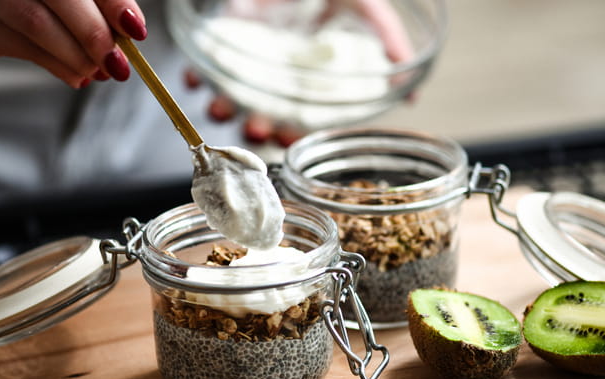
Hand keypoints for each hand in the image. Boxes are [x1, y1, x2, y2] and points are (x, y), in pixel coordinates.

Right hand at [0, 0, 147, 87]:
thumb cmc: (13, 0)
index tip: (135, 29)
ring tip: (96, 72)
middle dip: (96, 34)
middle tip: (118, 62)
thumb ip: (91, 7)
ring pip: (38, 23)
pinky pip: (23, 49)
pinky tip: (76, 76)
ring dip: (78, 56)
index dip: (114, 2)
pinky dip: (59, 67)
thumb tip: (128, 34)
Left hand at [187, 0, 415, 146]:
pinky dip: (197, 73)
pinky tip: (194, 79)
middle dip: (257, 126)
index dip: (295, 129)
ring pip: (232, 92)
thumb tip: (411, 90)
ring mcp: (252, 52)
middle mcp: (280, 67)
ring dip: (223, 107)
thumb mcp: (366, 5)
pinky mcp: (228, 30)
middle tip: (255, 129)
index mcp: (311, 71)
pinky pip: (206, 60)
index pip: (302, 111)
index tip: (288, 139)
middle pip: (264, 108)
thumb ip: (386, 39)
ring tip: (220, 110)